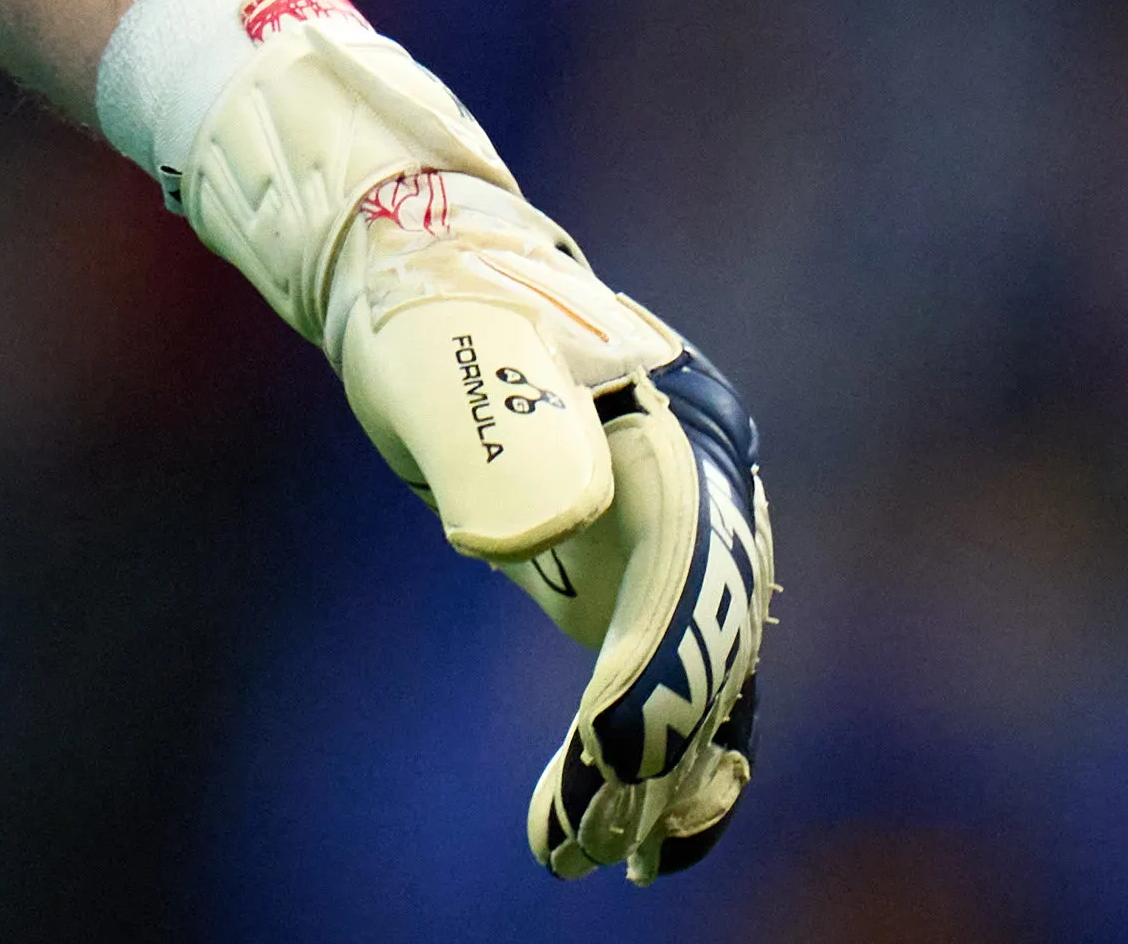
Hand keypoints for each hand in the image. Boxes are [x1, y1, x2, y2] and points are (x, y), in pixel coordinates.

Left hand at [166, 0, 774, 878]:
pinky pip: (687, 670)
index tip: (602, 748)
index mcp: (671, 412)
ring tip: (617, 859)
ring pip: (707, 664)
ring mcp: (687, 519)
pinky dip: (673, 752)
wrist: (419, 269)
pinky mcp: (650, 561)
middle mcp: (703, 469)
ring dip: (668, 766)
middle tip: (594, 839)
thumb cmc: (419, 307)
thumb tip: (539, 540)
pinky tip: (648, 834)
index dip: (652, 661)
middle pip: (709, 624)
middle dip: (659, 737)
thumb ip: (490, 436)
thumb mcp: (434, 354)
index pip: (685, 557)